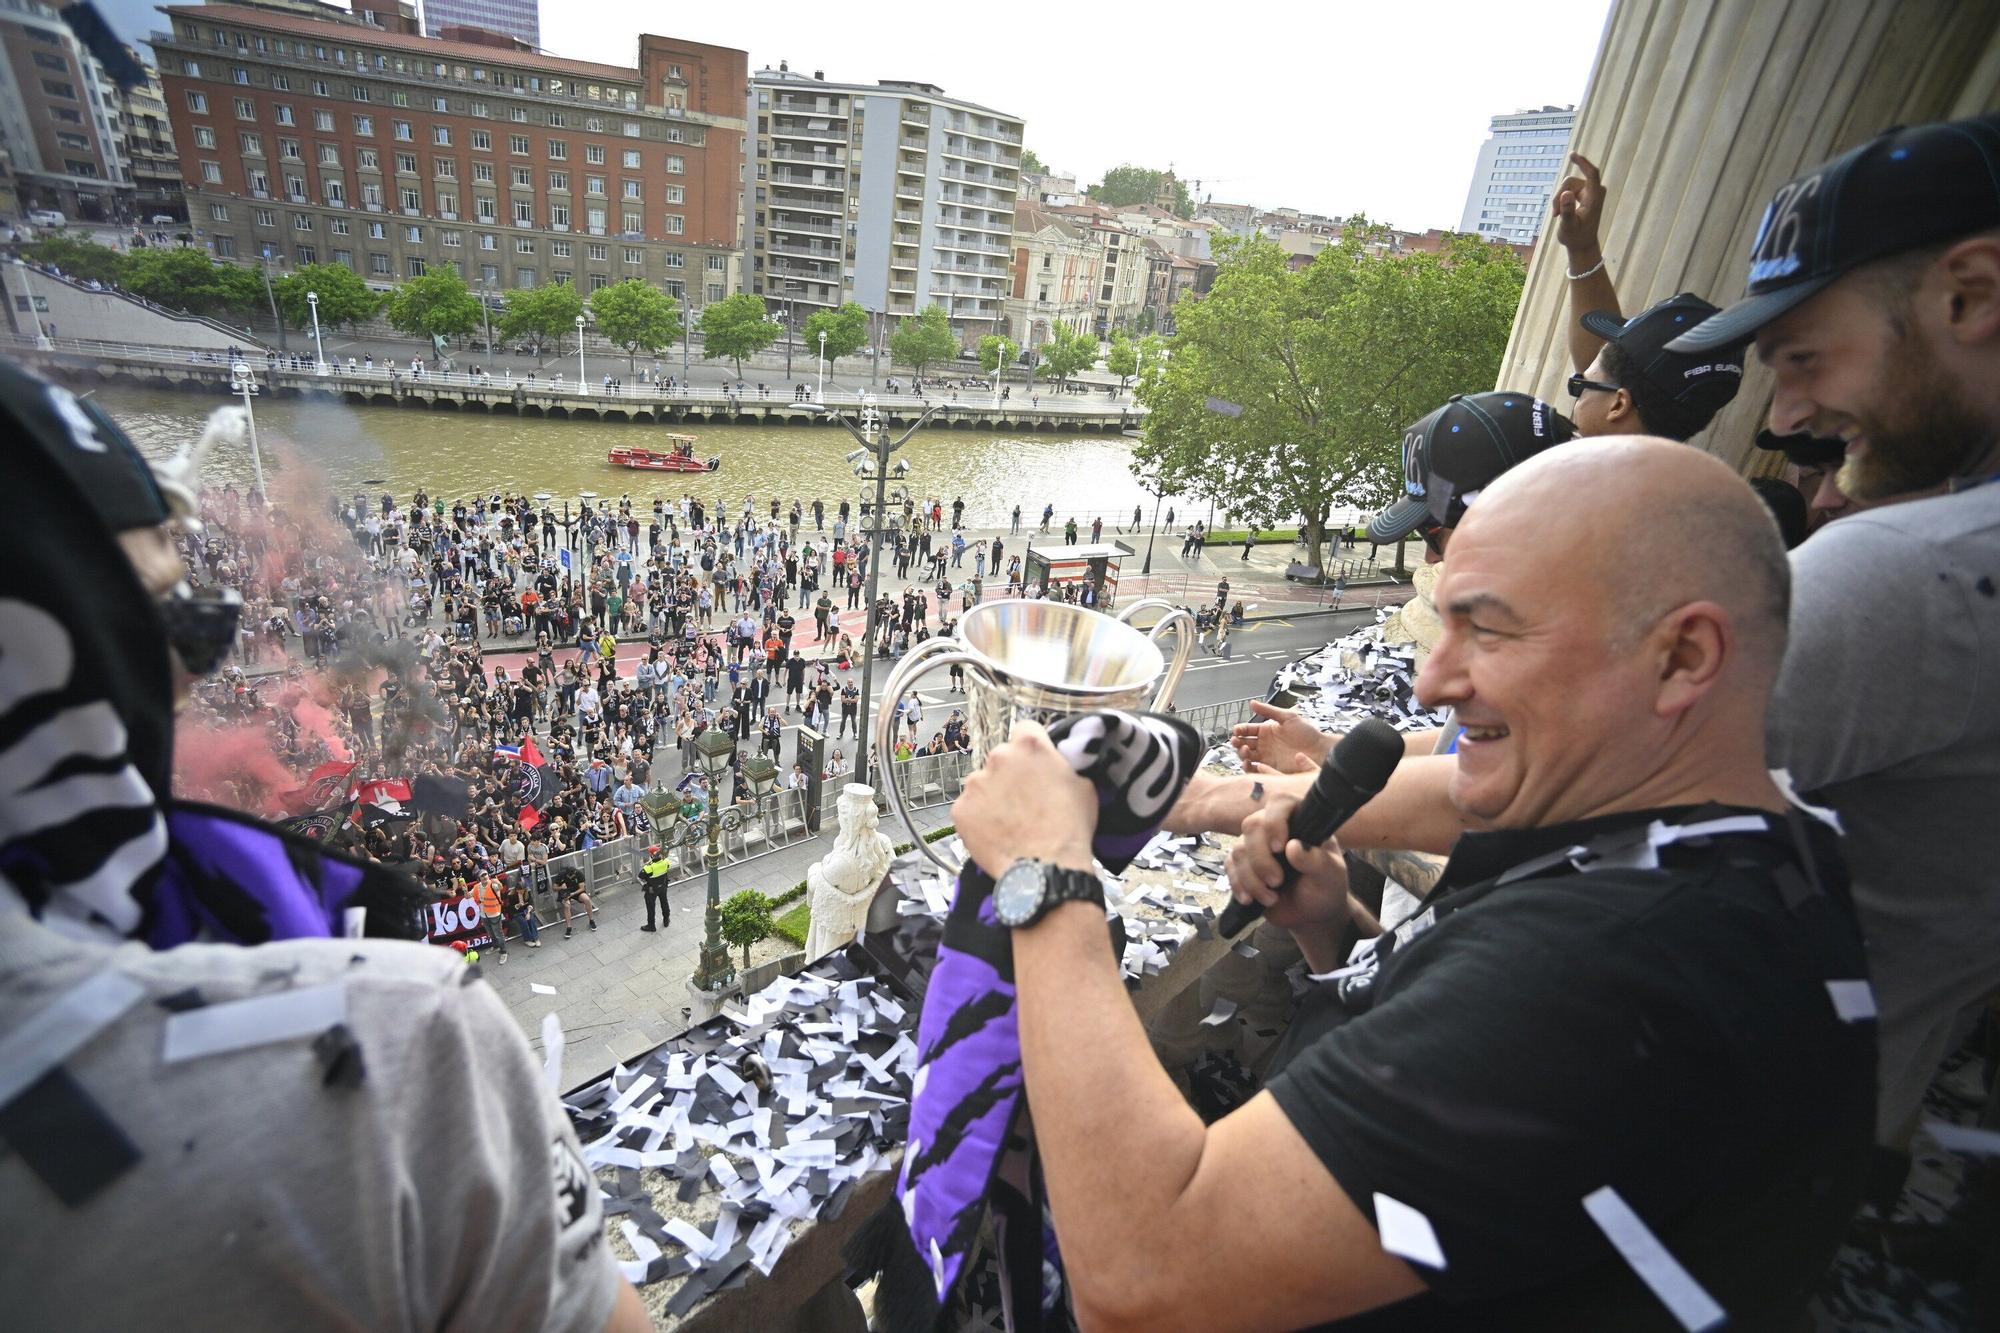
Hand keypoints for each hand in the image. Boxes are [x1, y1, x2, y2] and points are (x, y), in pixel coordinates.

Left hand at [953, 722, 1097, 874]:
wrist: (1044, 870)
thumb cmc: (1069, 831)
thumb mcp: (1084, 787)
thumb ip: (1063, 768)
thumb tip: (1057, 767)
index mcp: (1030, 745)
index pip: (1026, 728)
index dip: (1032, 747)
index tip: (1035, 762)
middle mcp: (998, 757)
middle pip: (1001, 758)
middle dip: (1010, 774)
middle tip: (1024, 800)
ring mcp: (975, 783)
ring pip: (982, 784)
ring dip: (993, 796)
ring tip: (1010, 823)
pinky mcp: (960, 809)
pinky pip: (969, 809)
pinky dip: (979, 819)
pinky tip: (996, 834)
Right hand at [1226, 798, 1351, 934]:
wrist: (1311, 914)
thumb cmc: (1325, 888)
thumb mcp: (1330, 875)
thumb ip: (1317, 861)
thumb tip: (1293, 847)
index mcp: (1300, 820)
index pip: (1280, 803)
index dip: (1275, 821)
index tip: (1279, 847)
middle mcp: (1275, 829)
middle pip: (1252, 826)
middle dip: (1261, 859)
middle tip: (1277, 881)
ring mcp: (1256, 846)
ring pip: (1238, 850)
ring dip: (1252, 879)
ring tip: (1272, 897)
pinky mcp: (1242, 865)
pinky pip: (1230, 867)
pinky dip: (1239, 885)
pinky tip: (1252, 899)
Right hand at [1230, 700, 1331, 774]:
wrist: (1318, 750)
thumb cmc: (1306, 733)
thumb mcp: (1288, 717)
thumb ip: (1269, 710)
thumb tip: (1251, 702)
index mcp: (1266, 730)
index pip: (1247, 730)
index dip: (1239, 730)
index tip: (1236, 730)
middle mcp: (1263, 743)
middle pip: (1243, 743)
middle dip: (1236, 742)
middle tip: (1236, 741)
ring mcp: (1266, 756)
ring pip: (1246, 756)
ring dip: (1241, 754)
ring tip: (1245, 750)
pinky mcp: (1270, 768)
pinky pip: (1254, 769)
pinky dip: (1247, 767)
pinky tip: (1247, 763)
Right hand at [1552, 152, 1605, 256]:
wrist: (1582, 245)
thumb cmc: (1575, 237)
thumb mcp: (1568, 226)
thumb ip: (1567, 210)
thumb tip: (1565, 194)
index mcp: (1595, 198)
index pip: (1591, 173)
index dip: (1582, 162)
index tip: (1572, 154)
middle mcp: (1595, 192)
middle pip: (1571, 182)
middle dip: (1559, 195)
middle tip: (1553, 214)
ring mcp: (1590, 192)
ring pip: (1568, 186)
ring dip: (1558, 199)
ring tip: (1556, 216)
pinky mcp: (1586, 194)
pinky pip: (1569, 188)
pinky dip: (1561, 199)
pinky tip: (1558, 212)